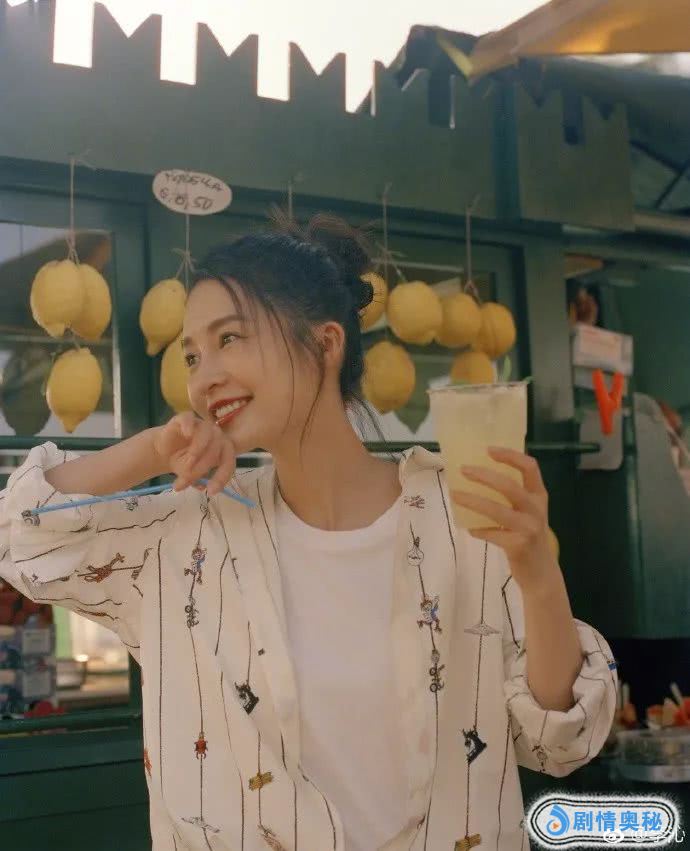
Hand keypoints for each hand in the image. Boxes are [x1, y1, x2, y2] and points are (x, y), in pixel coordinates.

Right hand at [152, 412, 236, 495]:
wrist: (163, 451)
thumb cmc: (183, 462)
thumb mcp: (190, 474)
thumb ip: (197, 478)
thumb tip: (203, 486)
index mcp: (222, 450)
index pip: (229, 462)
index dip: (222, 477)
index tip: (211, 490)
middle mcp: (216, 435)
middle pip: (219, 448)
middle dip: (204, 465)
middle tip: (188, 475)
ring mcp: (201, 425)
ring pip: (207, 434)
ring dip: (197, 450)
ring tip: (185, 463)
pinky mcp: (185, 418)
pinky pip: (190, 419)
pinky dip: (189, 426)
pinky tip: (186, 434)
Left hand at [451, 447, 558, 595]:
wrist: (542, 574)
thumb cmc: (529, 537)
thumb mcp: (527, 513)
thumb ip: (512, 497)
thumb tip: (477, 477)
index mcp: (539, 496)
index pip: (530, 467)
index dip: (510, 455)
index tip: (488, 450)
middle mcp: (537, 509)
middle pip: (510, 486)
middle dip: (484, 476)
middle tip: (463, 470)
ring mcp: (529, 528)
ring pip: (497, 509)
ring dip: (473, 501)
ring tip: (455, 495)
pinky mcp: (519, 545)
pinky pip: (492, 533)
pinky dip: (478, 529)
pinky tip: (469, 528)